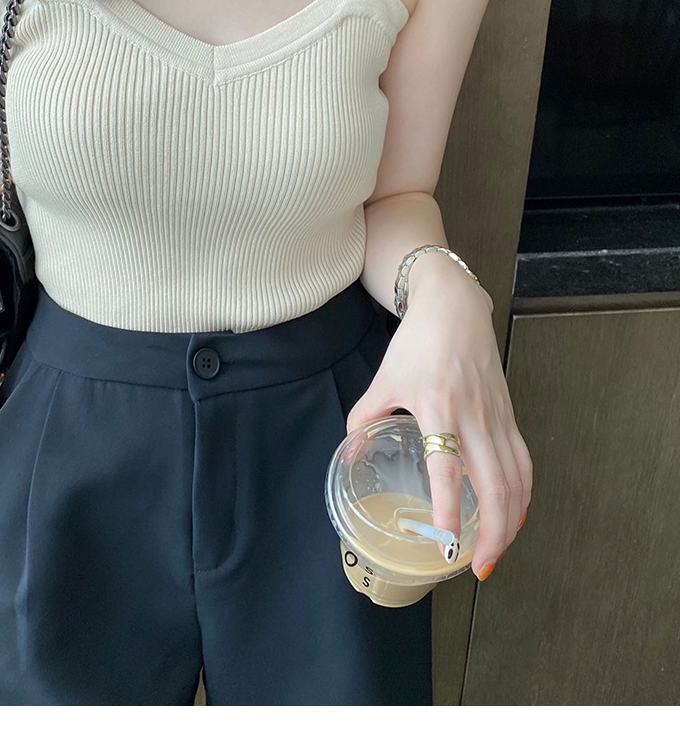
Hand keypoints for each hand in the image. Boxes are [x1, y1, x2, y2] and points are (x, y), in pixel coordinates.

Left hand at [346, 265, 532, 579]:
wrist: (454, 305)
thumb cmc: (418, 340)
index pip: (448, 469)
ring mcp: (496, 415)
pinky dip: (523, 494)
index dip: (449, 510)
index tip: (447, 545)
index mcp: (438, 405)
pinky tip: (514, 515)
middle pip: (496, 485)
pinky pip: (522, 461)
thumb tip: (350, 454)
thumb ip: (365, 417)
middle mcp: (474, 415)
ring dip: (510, 521)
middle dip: (493, 534)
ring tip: (495, 552)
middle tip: (478, 567)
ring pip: (516, 479)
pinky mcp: (508, 414)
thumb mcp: (384, 377)